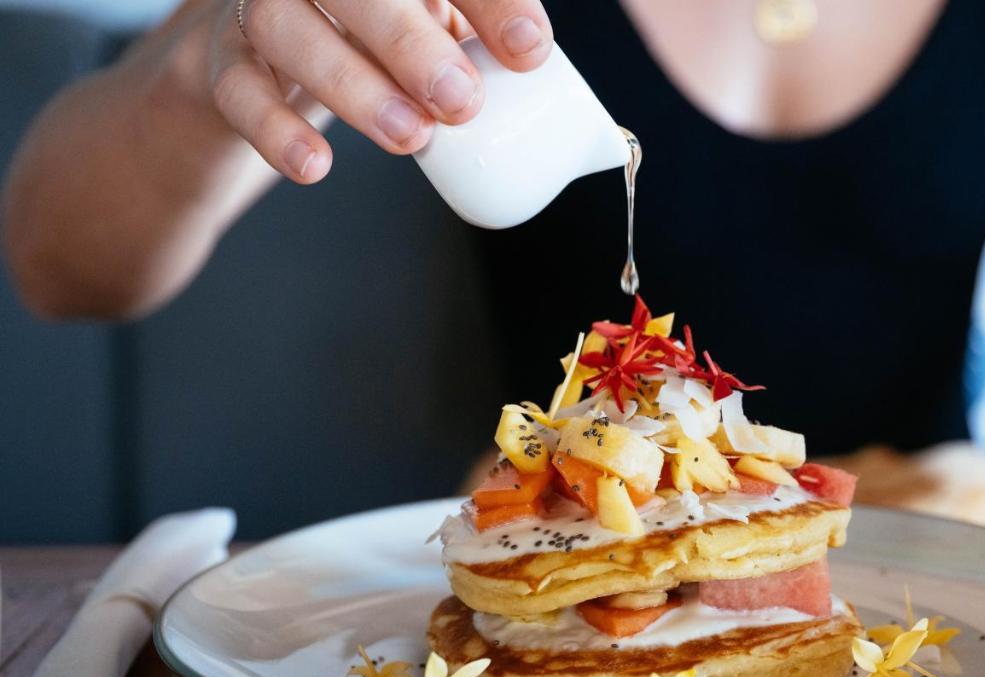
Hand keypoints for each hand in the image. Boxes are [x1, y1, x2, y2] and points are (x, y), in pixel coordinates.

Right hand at [208, 0, 552, 182]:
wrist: (256, 57)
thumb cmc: (370, 37)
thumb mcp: (431, 26)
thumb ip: (485, 46)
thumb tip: (578, 115)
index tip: (531, 48)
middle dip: (412, 40)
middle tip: (462, 102)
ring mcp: (259, 6)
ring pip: (288, 28)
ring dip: (354, 85)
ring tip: (412, 137)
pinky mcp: (219, 61)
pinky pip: (237, 90)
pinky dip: (275, 127)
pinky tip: (317, 166)